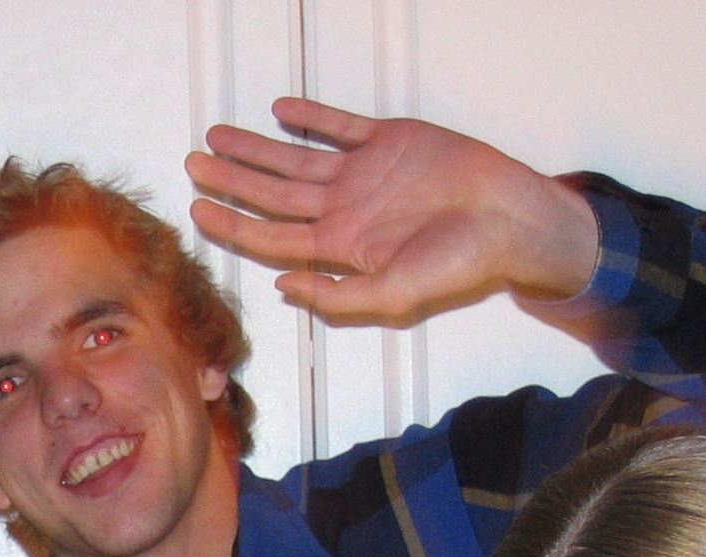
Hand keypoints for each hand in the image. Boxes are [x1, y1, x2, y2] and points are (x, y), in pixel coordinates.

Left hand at [186, 97, 598, 322]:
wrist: (513, 220)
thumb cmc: (462, 264)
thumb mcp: (394, 297)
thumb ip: (336, 296)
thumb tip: (282, 289)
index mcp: (339, 246)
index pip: (270, 235)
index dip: (230, 224)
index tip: (195, 210)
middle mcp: (343, 209)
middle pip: (272, 194)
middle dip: (229, 180)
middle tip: (192, 164)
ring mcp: (364, 173)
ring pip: (295, 157)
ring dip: (256, 148)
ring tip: (218, 136)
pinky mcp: (391, 140)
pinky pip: (341, 126)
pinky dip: (311, 116)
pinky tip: (281, 110)